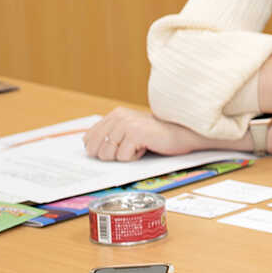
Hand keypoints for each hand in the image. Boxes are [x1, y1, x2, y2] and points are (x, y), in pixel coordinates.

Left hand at [82, 108, 210, 161]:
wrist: (183, 133)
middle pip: (95, 149)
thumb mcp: (129, 131)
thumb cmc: (156, 136)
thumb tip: (88, 149)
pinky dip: (135, 158)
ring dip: (124, 156)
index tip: (116, 149)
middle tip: (129, 148)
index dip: (99, 150)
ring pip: (107, 155)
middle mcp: (118, 117)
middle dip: (111, 155)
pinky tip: (146, 148)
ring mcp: (127, 124)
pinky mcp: (136, 134)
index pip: (88, 139)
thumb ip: (110, 135)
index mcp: (115, 114)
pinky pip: (123, 157)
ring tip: (139, 146)